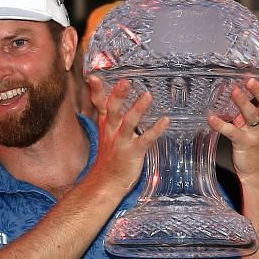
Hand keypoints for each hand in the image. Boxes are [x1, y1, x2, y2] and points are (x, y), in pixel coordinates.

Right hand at [86, 76, 166, 196]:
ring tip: (147, 96)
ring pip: (128, 123)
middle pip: (112, 110)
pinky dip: (156, 130)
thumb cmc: (110, 156)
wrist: (107, 182)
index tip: (93, 77)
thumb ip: (111, 115)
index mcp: (106, 124)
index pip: (99, 104)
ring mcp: (121, 142)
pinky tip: (165, 121)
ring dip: (137, 109)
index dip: (95, 91)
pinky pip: (145, 140)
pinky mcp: (133, 153)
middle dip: (117, 96)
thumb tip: (116, 97)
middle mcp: (111, 131)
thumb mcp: (107, 132)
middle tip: (125, 82)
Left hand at [209, 51, 258, 164]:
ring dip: (243, 103)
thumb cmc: (258, 145)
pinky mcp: (245, 143)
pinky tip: (211, 118)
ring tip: (234, 91)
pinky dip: (221, 124)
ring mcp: (257, 132)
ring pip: (251, 115)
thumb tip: (239, 85)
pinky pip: (232, 132)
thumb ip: (253, 105)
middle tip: (251, 78)